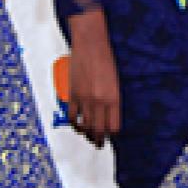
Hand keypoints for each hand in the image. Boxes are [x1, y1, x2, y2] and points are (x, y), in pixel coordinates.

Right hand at [66, 11, 120, 145]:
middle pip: (99, 130)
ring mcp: (85, 99)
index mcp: (114, 99)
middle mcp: (100, 102)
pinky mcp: (73, 94)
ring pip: (85, 126)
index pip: (114, 127)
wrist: (91, 44)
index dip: (112, 134)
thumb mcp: (115, 82)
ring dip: (86, 133)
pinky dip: (74, 123)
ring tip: (88, 136)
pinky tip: (76, 124)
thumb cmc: (106, 60)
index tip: (110, 135)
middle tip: (99, 143)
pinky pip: (72, 116)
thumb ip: (112, 99)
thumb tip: (108, 114)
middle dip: (99, 139)